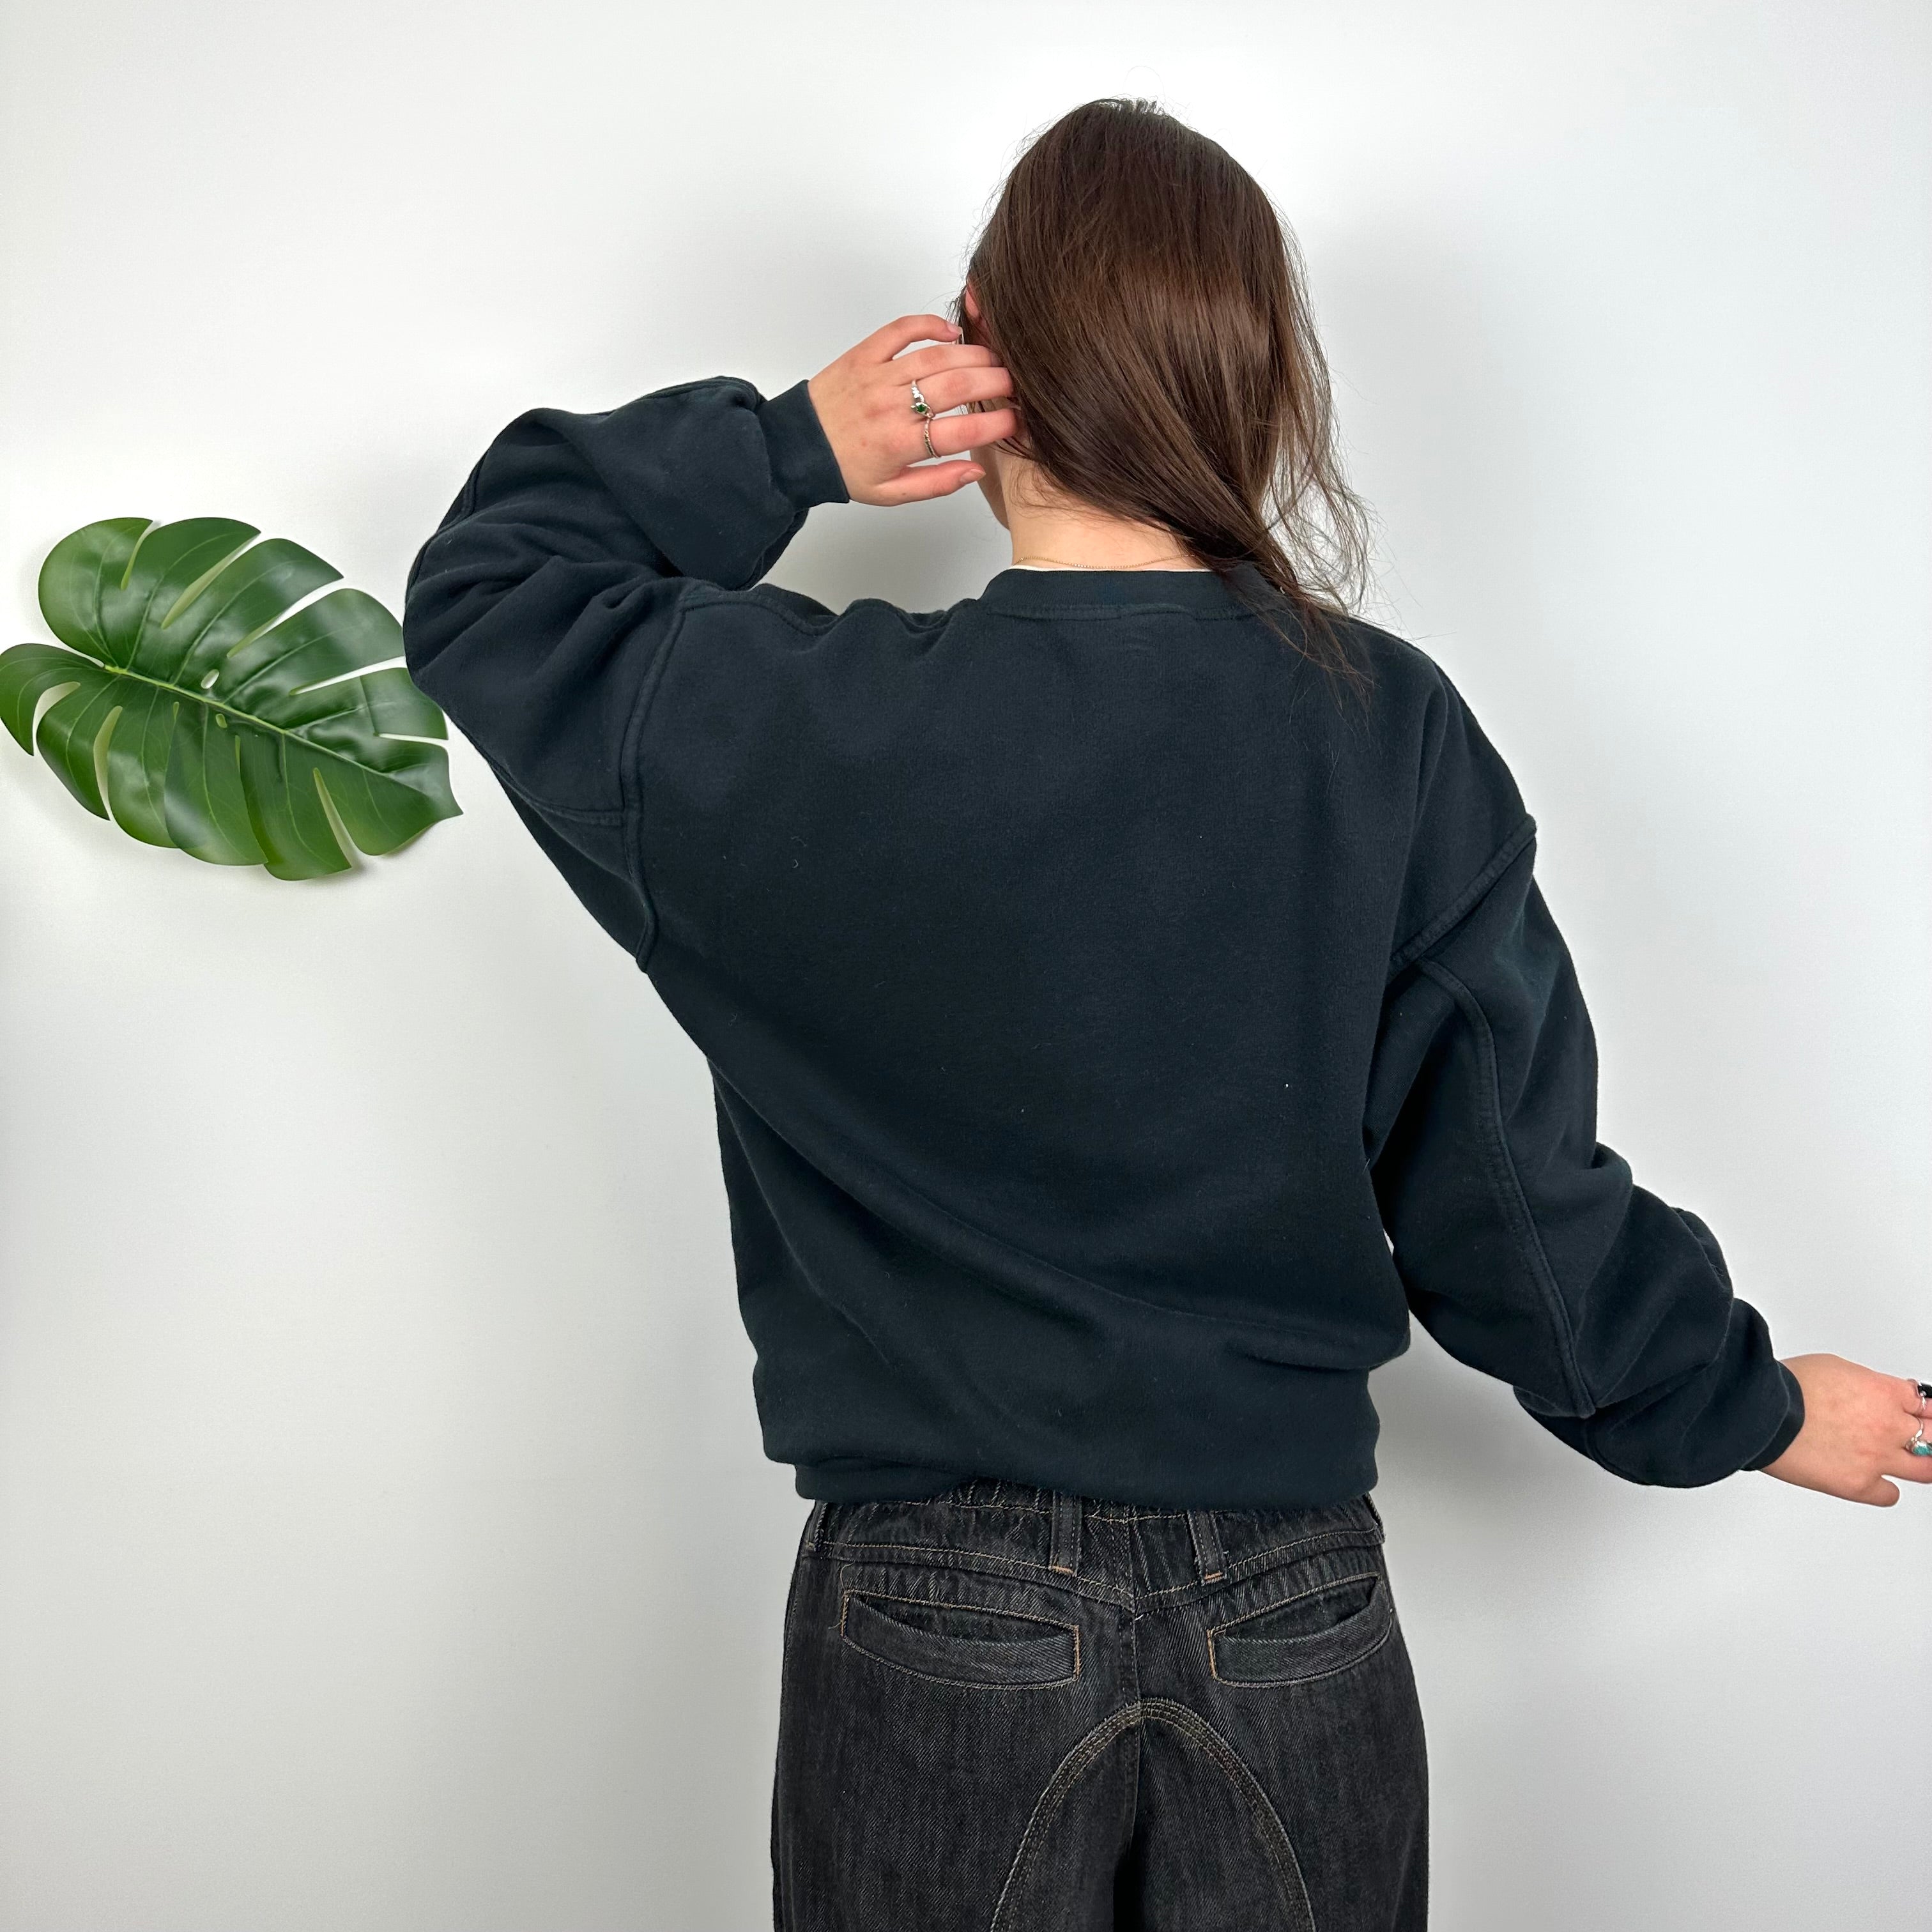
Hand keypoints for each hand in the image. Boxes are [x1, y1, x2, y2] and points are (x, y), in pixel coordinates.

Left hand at [807, 314, 1017, 506]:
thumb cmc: (845, 469)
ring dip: (973, 355)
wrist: (797, 446)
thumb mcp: (890, 492)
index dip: (995, 425)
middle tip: (1014, 385)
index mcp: (898, 445)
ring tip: (994, 361)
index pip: (960, 433)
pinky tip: (953, 333)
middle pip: (954, 387)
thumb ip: (936, 484)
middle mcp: (890, 407)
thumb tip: (976, 469)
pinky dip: (930, 325)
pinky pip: (901, 330)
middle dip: (993, 383)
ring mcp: (877, 376)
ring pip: (935, 357)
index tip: (1017, 420)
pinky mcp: (864, 354)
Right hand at [1760, 1353, 1931, 1505]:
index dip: (1920, 1406)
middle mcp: (1888, 1426)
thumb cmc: (1787, 1387)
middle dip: (1927, 1430)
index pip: (1923, 1402)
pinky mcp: (1859, 1485)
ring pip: (1926, 1468)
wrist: (1761, 1414)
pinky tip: (1874, 1478)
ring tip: (1913, 1459)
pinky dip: (1885, 1487)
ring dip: (1922, 1461)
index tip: (1918, 1409)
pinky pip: (1890, 1494)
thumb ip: (1865, 1383)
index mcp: (1883, 1392)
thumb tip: (1873, 1392)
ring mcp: (1877, 1458)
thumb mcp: (1834, 1366)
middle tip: (1917, 1431)